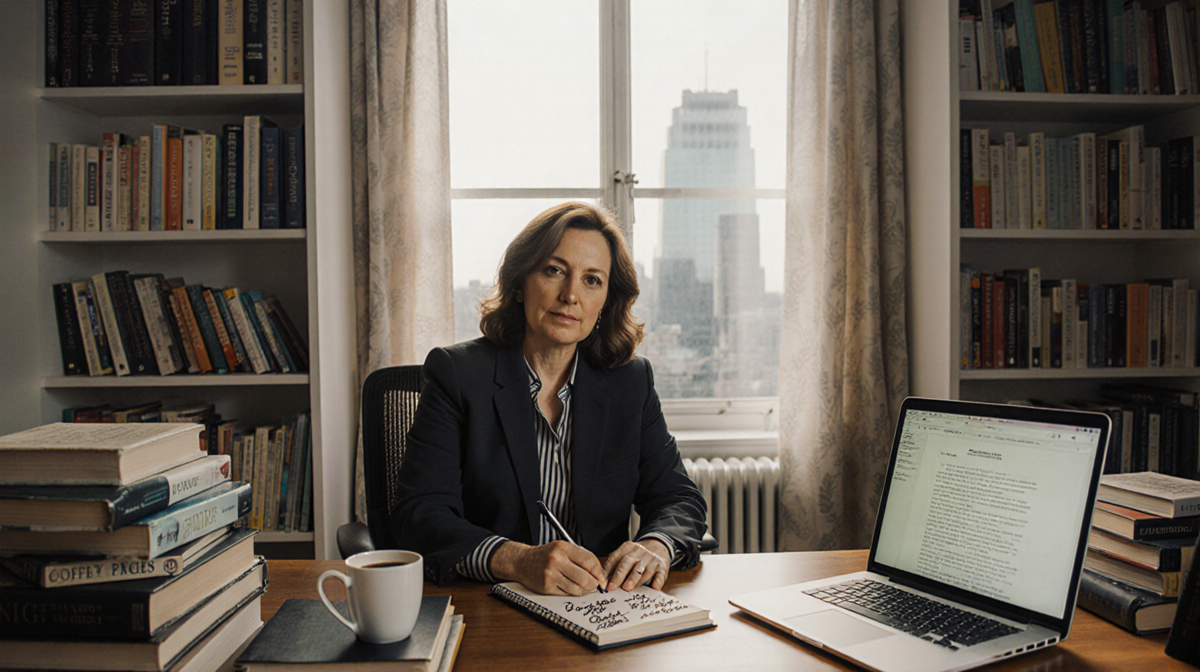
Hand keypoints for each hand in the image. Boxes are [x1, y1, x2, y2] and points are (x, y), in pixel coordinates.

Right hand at [491, 540, 605, 595]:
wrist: (522, 562)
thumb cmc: (546, 555)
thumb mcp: (562, 548)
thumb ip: (581, 557)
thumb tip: (600, 574)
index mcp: (563, 548)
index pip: (589, 561)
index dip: (599, 571)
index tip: (602, 577)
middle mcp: (556, 560)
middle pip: (585, 577)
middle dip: (593, 584)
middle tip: (594, 584)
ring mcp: (550, 575)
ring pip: (577, 589)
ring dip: (584, 590)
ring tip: (582, 586)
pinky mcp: (546, 587)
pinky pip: (567, 594)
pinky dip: (572, 592)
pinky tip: (571, 587)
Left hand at [602, 539, 669, 591]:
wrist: (658, 547)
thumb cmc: (636, 557)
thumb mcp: (624, 555)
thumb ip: (612, 566)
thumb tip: (601, 582)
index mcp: (627, 547)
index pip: (615, 559)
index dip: (608, 572)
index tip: (604, 584)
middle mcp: (639, 551)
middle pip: (627, 563)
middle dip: (619, 576)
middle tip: (613, 587)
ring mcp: (651, 559)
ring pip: (642, 570)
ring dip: (634, 580)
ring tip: (628, 588)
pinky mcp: (662, 567)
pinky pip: (659, 575)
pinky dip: (656, 582)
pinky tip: (653, 587)